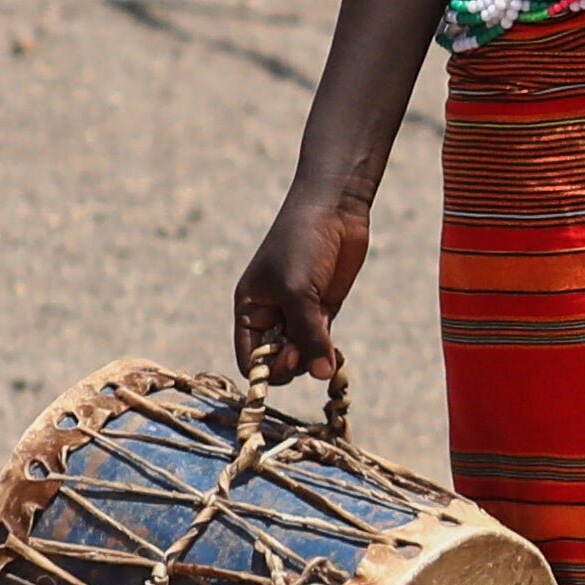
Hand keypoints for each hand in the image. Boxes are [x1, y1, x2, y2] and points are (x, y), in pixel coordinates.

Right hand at [235, 192, 369, 386]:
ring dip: (312, 359)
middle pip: (277, 360)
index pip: (250, 357)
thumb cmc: (302, 245)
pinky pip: (323, 341)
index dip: (263, 371)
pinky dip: (328, 352)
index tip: (284, 366)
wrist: (334, 210)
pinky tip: (334, 357)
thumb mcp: (298, 292)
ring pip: (303, 353)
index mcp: (251, 308)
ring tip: (323, 349)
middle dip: (291, 365)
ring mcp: (300, 312)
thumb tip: (321, 374)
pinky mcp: (325, 307)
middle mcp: (272, 313)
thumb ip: (308, 335)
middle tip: (303, 355)